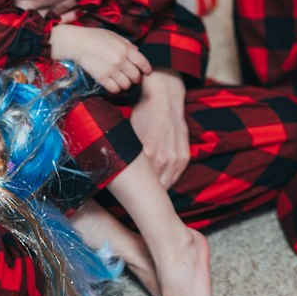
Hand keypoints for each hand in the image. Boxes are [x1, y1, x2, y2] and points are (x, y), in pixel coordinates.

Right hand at [50, 24, 150, 93]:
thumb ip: (127, 44)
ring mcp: (111, 70)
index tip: (146, 72)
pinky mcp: (101, 78)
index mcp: (125, 49)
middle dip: (135, 77)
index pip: (143, 63)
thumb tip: (138, 51)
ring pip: (127, 85)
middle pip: (136, 76)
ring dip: (125, 84)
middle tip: (130, 76)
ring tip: (121, 80)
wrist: (76, 43)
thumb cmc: (95, 37)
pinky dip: (116, 88)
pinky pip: (115, 89)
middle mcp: (120, 60)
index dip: (147, 69)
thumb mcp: (114, 35)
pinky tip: (113, 83)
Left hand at [130, 69, 190, 188]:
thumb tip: (112, 168)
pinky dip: (167, 180)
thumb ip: (125, 153)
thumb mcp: (128, 133)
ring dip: (157, 189)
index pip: (140, 185)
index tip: (128, 194)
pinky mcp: (184, 157)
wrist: (165, 100)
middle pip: (154, 189)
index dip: (134, 191)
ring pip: (166, 186)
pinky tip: (159, 180)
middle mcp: (163, 159)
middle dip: (145, 194)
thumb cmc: (143, 115)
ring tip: (148, 192)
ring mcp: (175, 159)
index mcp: (147, 154)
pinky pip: (175, 177)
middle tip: (137, 196)